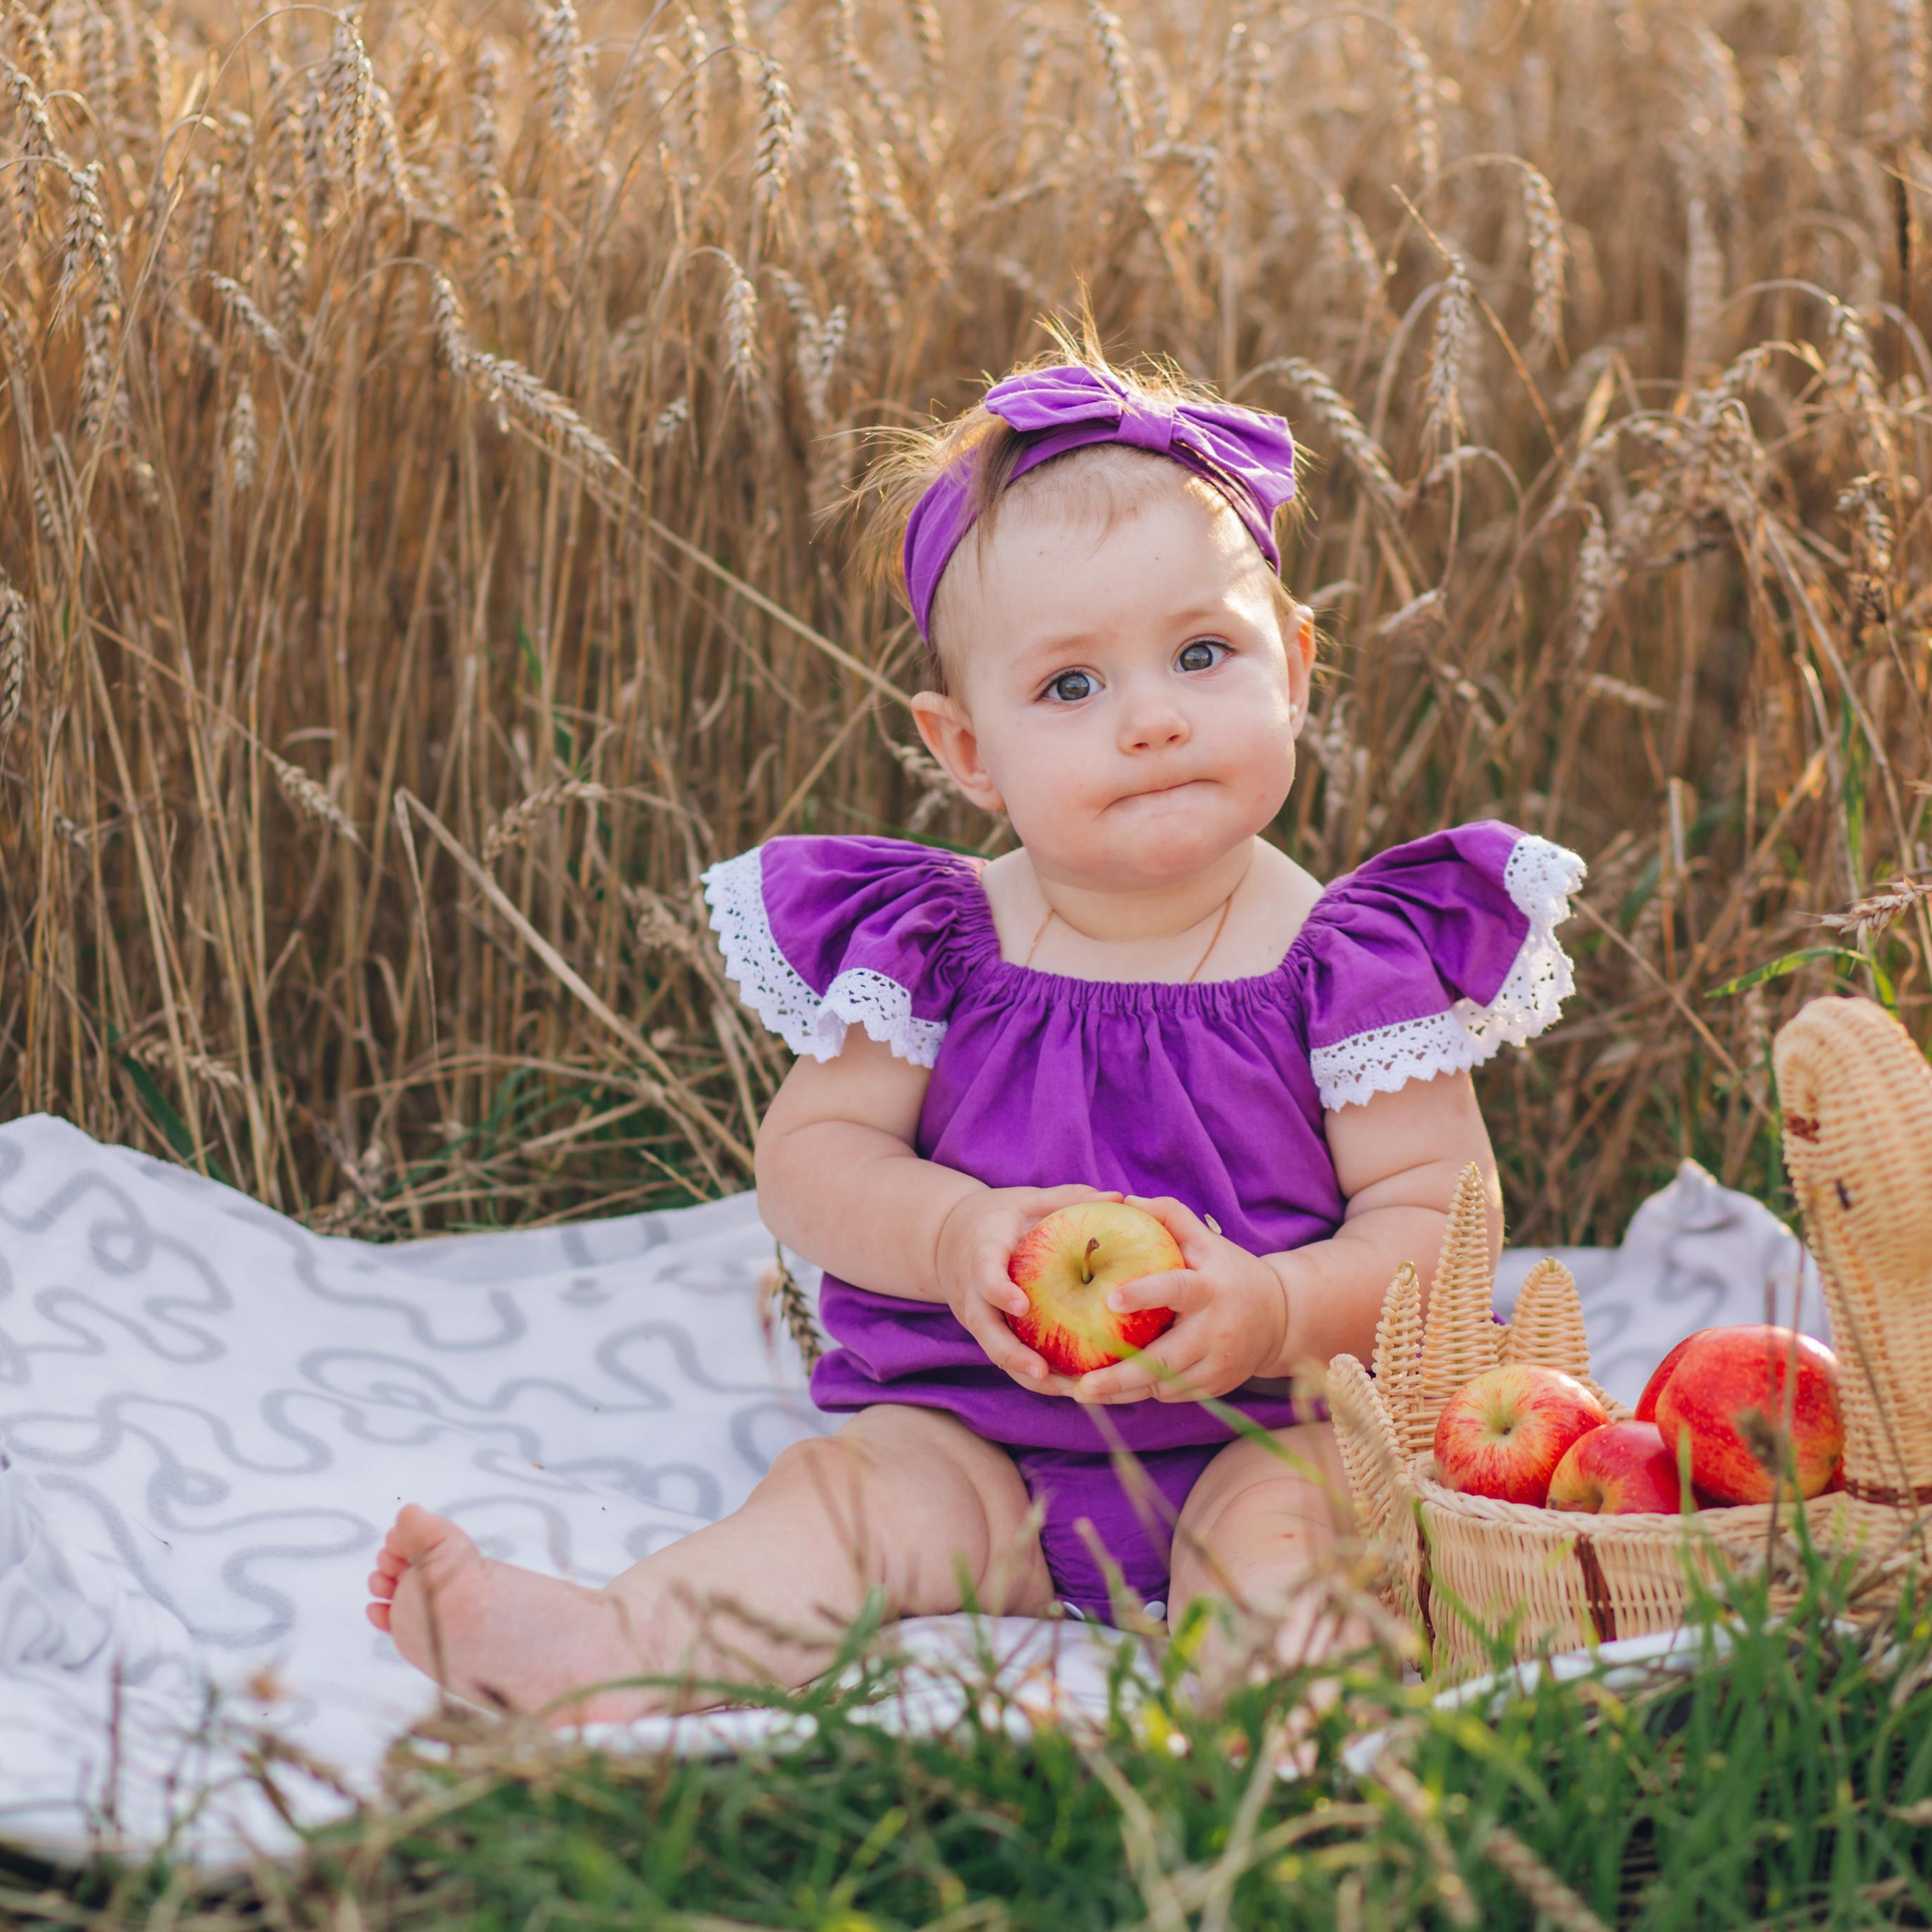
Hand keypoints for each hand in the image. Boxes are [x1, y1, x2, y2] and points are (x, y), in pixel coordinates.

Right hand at [935, 1183, 1123, 1392]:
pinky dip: (1035, 1376)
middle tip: (1043, 1372)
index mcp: (980, 1255)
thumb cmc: (998, 1217)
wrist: (949, 1238)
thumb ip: (1067, 1200)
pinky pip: (1008, 1358)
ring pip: (997, 1353)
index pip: (984, 1275)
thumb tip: (1118, 1197)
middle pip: (985, 1330)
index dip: (999, 1291)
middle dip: (1011, 1354)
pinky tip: (1072, 1387)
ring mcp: (977, 1317)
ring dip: (1028, 1376)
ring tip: (1069, 1391)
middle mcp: (972, 1293)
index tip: (1021, 1306)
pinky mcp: (987, 1333)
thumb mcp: (1026, 1201)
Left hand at [1071, 1194, 1291, 1404]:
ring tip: (1081, 1392)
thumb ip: (1170, 1216)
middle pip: (1163, 1361)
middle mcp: (1216, 1331)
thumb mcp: (1207, 1240)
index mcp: (1210, 1289)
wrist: (1282, 1317)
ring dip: (1122, 1392)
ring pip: (1163, 1385)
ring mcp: (1218, 1364)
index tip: (1109, 1299)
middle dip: (1119, 1377)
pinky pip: (1172, 1395)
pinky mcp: (1217, 1386)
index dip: (1144, 1294)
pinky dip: (1143, 1392)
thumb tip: (1126, 1201)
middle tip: (1077, 1387)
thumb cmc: (1230, 1271)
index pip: (1176, 1290)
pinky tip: (1113, 1390)